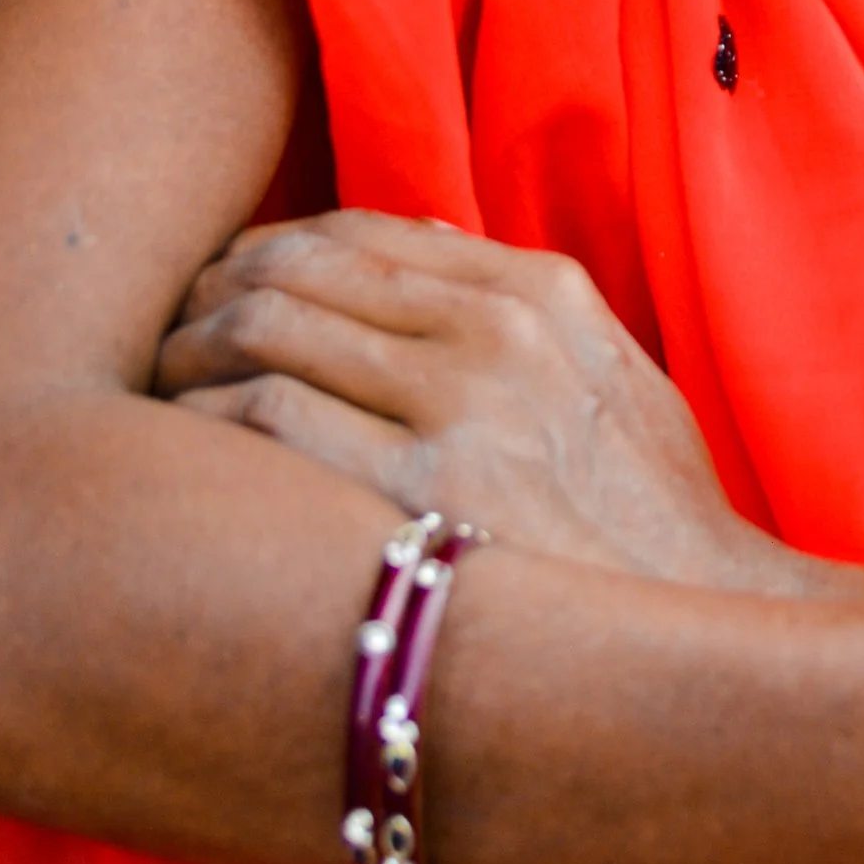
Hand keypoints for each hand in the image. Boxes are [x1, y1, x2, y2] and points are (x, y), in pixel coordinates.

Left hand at [157, 212, 788, 594]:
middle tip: (159, 340)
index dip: (265, 252)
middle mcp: (497, 330)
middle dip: (208, 295)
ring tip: (151, 394)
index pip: (359, 231)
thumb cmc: (652, 523)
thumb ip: (522, 309)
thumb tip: (417, 242)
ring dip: (187, 351)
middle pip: (297, 267)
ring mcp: (460, 407)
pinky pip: (267, 415)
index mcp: (539, 293)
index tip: (219, 291)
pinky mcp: (420, 494)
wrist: (713, 633)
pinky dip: (202, 420)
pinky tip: (180, 455)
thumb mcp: (614, 381)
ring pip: (267, 327)